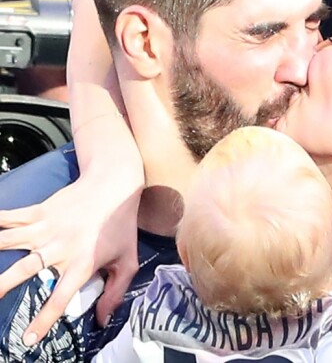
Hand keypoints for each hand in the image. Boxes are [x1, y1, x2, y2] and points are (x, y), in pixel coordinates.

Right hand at [0, 173, 140, 343]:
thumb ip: (116, 291)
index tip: (27, 340)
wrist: (113, 184)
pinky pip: (9, 218)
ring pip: (8, 243)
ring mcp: (45, 228)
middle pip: (21, 271)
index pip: (59, 299)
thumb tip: (102, 318)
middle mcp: (59, 248)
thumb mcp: (128, 259)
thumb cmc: (121, 223)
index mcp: (82, 263)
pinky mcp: (39, 212)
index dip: (42, 321)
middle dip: (0, 287)